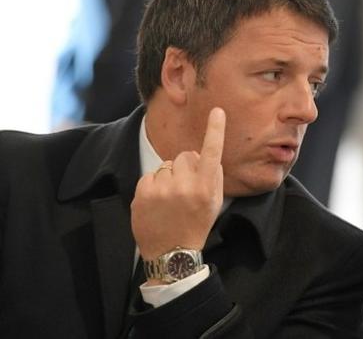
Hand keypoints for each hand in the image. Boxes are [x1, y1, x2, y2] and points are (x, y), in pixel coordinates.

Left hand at [132, 107, 225, 261]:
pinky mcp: (142, 193)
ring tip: (171, 199)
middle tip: (186, 188)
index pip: (212, 152)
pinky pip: (151, 175)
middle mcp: (185, 186)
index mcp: (206, 188)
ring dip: (169, 177)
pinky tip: (158, 202)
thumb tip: (204, 152)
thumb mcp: (214, 202)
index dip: (215, 130)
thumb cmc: (196, 224)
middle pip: (185, 156)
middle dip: (186, 166)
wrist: (171, 253)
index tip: (217, 111)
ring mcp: (162, 189)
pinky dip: (154, 185)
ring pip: (167, 165)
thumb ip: (212, 176)